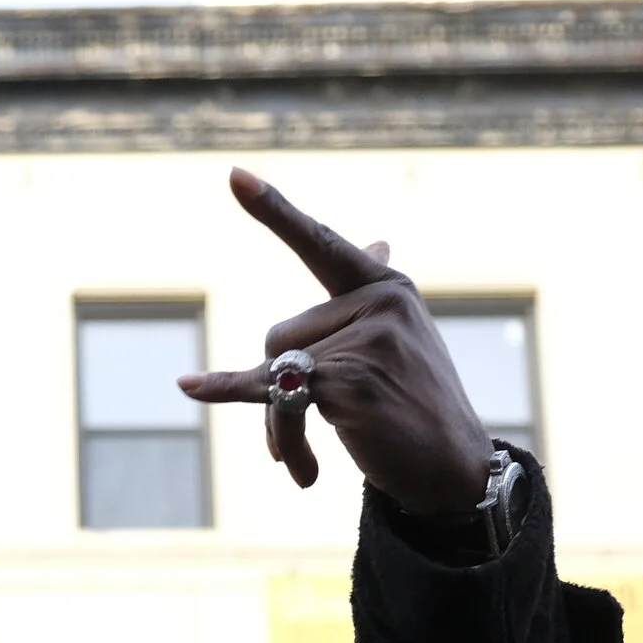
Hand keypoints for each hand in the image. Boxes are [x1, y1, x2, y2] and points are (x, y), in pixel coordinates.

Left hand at [178, 167, 496, 515]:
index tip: (233, 175)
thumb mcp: (400, 338)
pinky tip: (190, 386)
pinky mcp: (349, 382)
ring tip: (301, 457)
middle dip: (278, 383)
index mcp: (386, 286)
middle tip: (310, 428)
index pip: (320, 242)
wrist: (452, 468)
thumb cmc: (416, 403)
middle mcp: (379, 302)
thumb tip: (377, 240)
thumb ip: (370, 294)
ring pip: (273, 369)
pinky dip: (229, 394)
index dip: (273, 210)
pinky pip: (274, 394)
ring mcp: (367, 340)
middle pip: (278, 333)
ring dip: (276, 419)